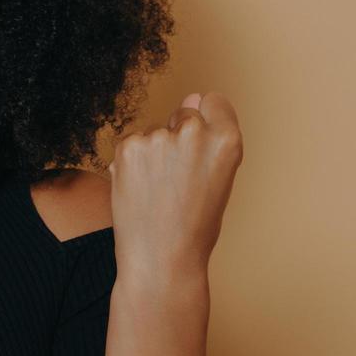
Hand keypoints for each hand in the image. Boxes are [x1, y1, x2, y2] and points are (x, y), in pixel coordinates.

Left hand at [109, 92, 243, 283]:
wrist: (162, 260)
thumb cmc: (195, 225)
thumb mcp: (217, 178)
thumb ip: (209, 136)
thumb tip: (193, 95)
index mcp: (227, 140)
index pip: (214, 101)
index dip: (207, 122)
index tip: (200, 146)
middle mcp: (194, 132)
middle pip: (183, 112)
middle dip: (178, 136)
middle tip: (177, 179)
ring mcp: (158, 137)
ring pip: (154, 129)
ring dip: (152, 150)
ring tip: (158, 190)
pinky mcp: (128, 146)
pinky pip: (130, 141)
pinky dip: (131, 160)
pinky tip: (139, 188)